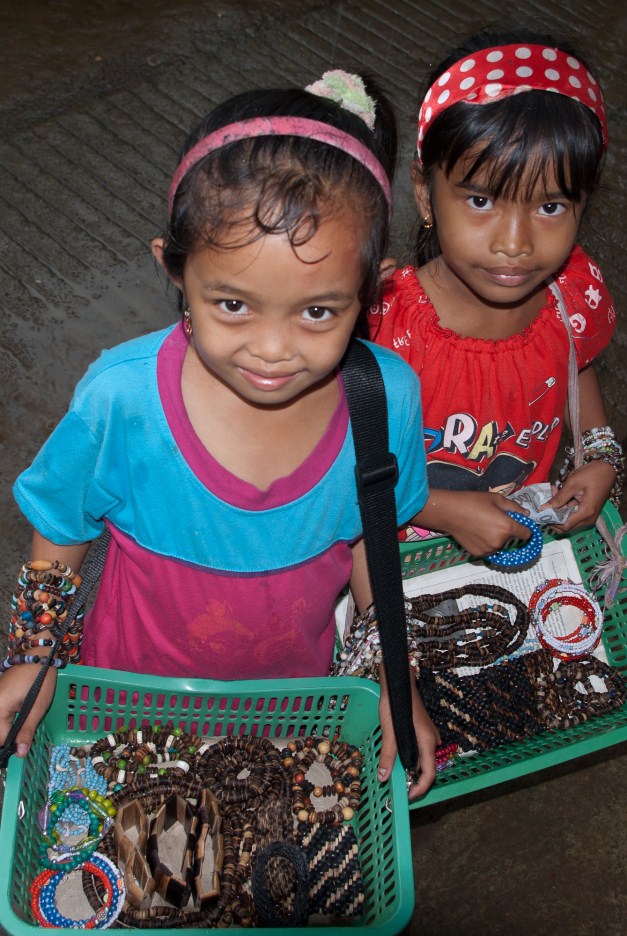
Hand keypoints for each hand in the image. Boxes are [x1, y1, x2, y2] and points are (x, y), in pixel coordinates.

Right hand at [0, 664, 56, 757]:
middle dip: (10, 735)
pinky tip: (20, 715)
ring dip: (9, 727)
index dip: (13, 745)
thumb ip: (26, 731)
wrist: (39, 655)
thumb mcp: (37, 708)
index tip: (24, 745)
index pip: (1, 738)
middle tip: (25, 735)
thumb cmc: (39, 680)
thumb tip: (19, 754)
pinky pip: (0, 712)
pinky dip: (7, 718)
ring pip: (0, 722)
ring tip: (24, 724)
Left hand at [377, 666, 439, 799]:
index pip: (430, 774)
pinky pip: (420, 749)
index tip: (408, 797)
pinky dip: (411, 757)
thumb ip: (388, 755)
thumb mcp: (389, 731)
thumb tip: (384, 778)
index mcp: (427, 742)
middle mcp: (432, 740)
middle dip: (414, 780)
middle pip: (427, 767)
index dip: (420, 789)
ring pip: (423, 758)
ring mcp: (429, 734)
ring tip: (396, 773)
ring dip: (412, 768)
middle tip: (399, 787)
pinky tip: (398, 756)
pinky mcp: (423, 729)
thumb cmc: (396, 703)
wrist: (399, 681)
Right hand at [414, 489, 531, 556]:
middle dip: (506, 532)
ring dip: (496, 538)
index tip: (519, 525)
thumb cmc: (473, 502)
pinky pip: (488, 549)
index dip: (525, 529)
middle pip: (511, 539)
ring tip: (482, 527)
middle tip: (493, 520)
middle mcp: (500, 542)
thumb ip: (514, 507)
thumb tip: (526, 514)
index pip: (526, 534)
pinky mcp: (478, 554)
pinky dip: (485, 544)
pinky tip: (476, 534)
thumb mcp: (496, 499)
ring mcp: (489, 550)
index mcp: (507, 527)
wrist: (449, 512)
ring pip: (499, 545)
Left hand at [542, 461, 616, 531]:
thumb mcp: (573, 484)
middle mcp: (588, 519)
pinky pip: (572, 515)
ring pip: (568, 520)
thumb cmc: (592, 474)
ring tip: (553, 493)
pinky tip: (559, 494)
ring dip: (558, 510)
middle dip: (553, 516)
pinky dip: (564, 508)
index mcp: (586, 513)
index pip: (564, 526)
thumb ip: (559, 498)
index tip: (541, 512)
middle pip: (565, 526)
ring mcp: (588, 517)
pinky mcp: (587, 513)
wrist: (607, 470)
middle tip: (545, 501)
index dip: (551, 521)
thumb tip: (543, 508)